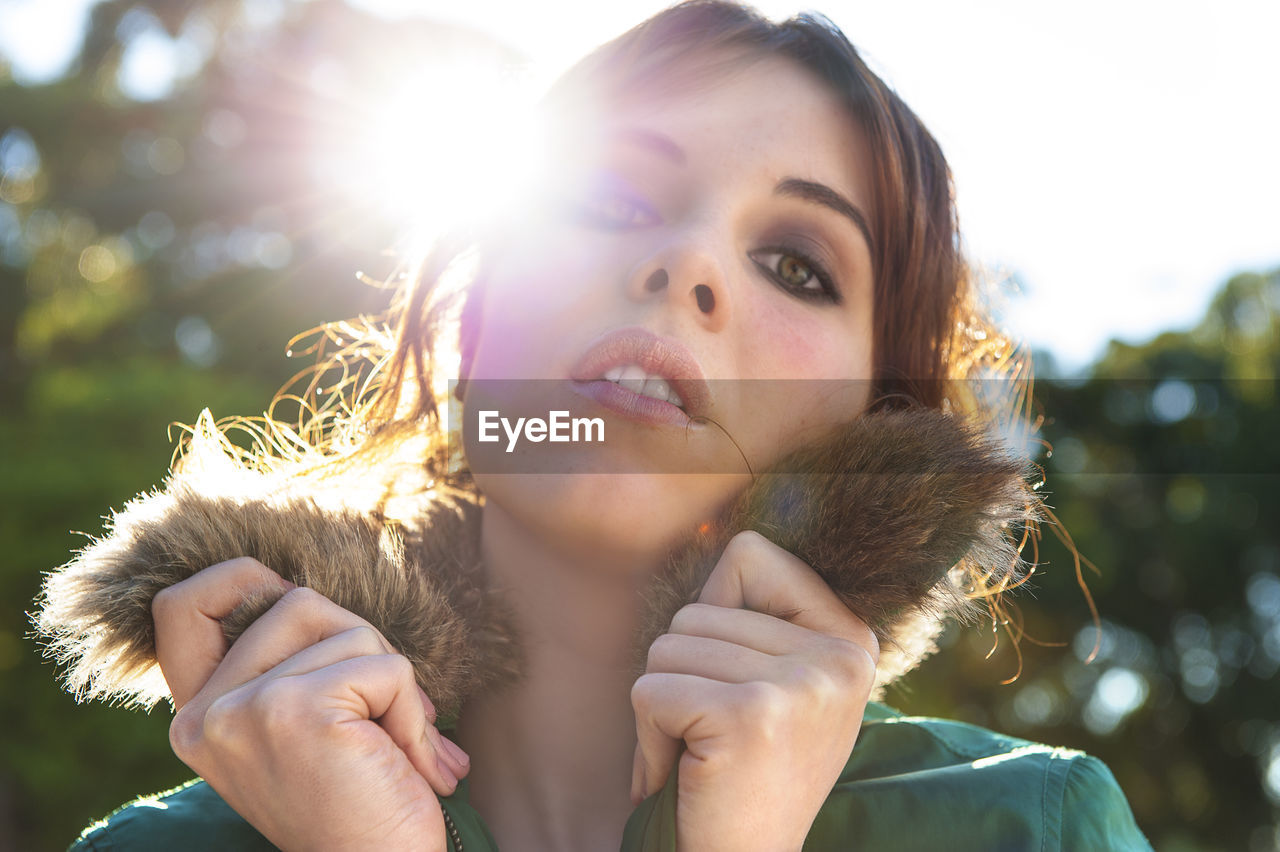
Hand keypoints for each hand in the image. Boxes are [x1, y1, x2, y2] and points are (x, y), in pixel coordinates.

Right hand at [154, 557, 468, 850]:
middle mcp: (205, 715)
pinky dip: (413, 711)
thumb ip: (293, 664)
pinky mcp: (295, 711)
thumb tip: (305, 585)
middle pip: (294, 601)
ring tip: (397, 748)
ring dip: (393, 683)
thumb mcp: (305, 726)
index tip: (296, 609)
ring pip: (347, 627)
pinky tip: (410, 764)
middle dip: (359, 643)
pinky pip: (385, 667)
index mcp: (199, 717)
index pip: (182, 605)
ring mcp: (244, 710)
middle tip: (385, 714)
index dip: (239, 579)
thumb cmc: (359, 805)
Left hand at [631, 531, 878, 850]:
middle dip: (682, 674)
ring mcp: (801, 685)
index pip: (750, 554)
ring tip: (703, 755)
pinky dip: (648, 740)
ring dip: (664, 708)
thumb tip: (725, 535)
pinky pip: (650, 692)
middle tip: (715, 737)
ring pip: (668, 646)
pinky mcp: (751, 717)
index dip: (716, 613)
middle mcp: (840, 656)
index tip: (739, 682)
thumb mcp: (776, 682)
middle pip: (696, 609)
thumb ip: (759, 615)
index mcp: (851, 638)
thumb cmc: (744, 773)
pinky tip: (686, 775)